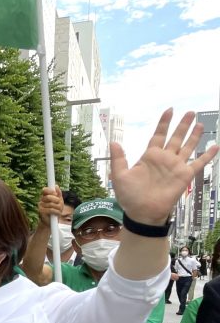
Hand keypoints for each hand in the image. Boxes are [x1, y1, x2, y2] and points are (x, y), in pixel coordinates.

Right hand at [37, 185, 63, 227]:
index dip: (50, 191)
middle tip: (59, 203)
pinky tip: (57, 214)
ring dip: (58, 208)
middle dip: (56, 200)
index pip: (45, 190)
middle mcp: (41, 200)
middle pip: (48, 197)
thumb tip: (56, 186)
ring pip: (51, 204)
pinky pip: (51, 210)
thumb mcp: (59, 201)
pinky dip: (56, 212)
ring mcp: (40, 206)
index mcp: (45, 197)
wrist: (51, 222)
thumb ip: (58, 194)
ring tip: (59, 210)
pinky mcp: (41, 212)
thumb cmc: (55, 210)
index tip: (55, 194)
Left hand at [111, 109, 218, 224]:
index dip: (164, 123)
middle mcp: (165, 159)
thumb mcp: (120, 176)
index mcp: (149, 156)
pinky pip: (198, 163)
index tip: (169, 110)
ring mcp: (176, 166)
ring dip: (194, 135)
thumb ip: (118, 159)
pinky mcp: (185, 175)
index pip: (158, 135)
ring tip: (200, 123)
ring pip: (187, 146)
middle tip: (190, 112)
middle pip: (176, 137)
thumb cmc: (129, 196)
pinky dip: (207, 155)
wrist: (142, 212)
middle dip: (182, 125)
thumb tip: (114, 142)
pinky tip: (215, 146)